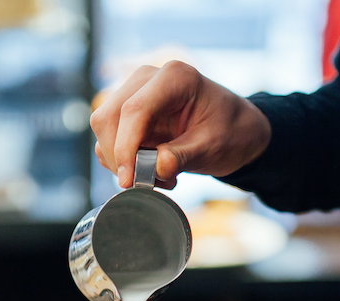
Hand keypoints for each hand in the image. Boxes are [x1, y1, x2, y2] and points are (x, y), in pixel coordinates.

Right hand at [90, 61, 271, 188]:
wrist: (236, 129)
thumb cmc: (230, 132)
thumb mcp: (213, 148)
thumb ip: (183, 157)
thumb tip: (156, 168)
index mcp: (175, 78)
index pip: (134, 110)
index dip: (125, 148)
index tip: (129, 180)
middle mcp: (149, 78)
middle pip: (108, 117)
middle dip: (119, 157)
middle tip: (146, 183)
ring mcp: (135, 91)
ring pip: (104, 128)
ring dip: (122, 160)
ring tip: (158, 175)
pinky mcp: (128, 109)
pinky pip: (110, 137)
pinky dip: (123, 159)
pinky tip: (150, 167)